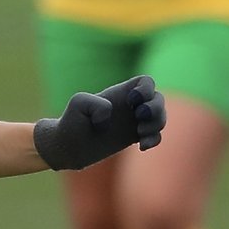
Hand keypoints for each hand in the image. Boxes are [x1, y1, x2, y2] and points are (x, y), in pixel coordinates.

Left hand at [33, 75, 164, 170]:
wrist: (68, 147)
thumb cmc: (71, 122)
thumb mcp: (78, 104)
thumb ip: (94, 103)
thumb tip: (110, 115)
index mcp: (120, 93)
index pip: (146, 82)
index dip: (146, 90)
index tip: (131, 102)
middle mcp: (129, 106)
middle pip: (158, 98)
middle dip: (156, 109)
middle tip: (139, 119)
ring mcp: (133, 121)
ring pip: (160, 117)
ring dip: (156, 125)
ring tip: (139, 134)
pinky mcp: (133, 137)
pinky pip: (155, 135)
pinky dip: (154, 140)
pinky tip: (141, 147)